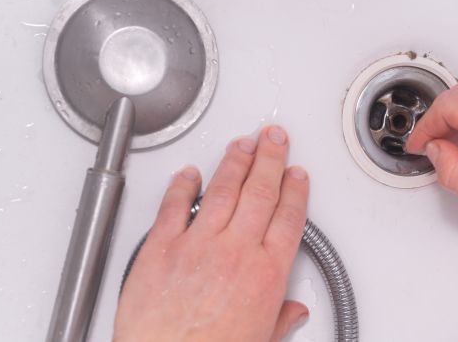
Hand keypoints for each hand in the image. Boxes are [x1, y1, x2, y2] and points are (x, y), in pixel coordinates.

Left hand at [114, 126, 309, 341]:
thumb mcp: (261, 341)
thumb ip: (280, 320)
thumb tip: (294, 313)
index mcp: (266, 274)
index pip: (288, 217)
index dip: (295, 189)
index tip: (296, 174)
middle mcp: (235, 251)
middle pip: (260, 192)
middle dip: (270, 158)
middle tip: (274, 137)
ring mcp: (198, 245)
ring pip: (223, 190)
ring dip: (235, 162)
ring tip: (242, 144)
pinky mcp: (161, 248)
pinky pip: (174, 207)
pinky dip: (182, 186)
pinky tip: (190, 172)